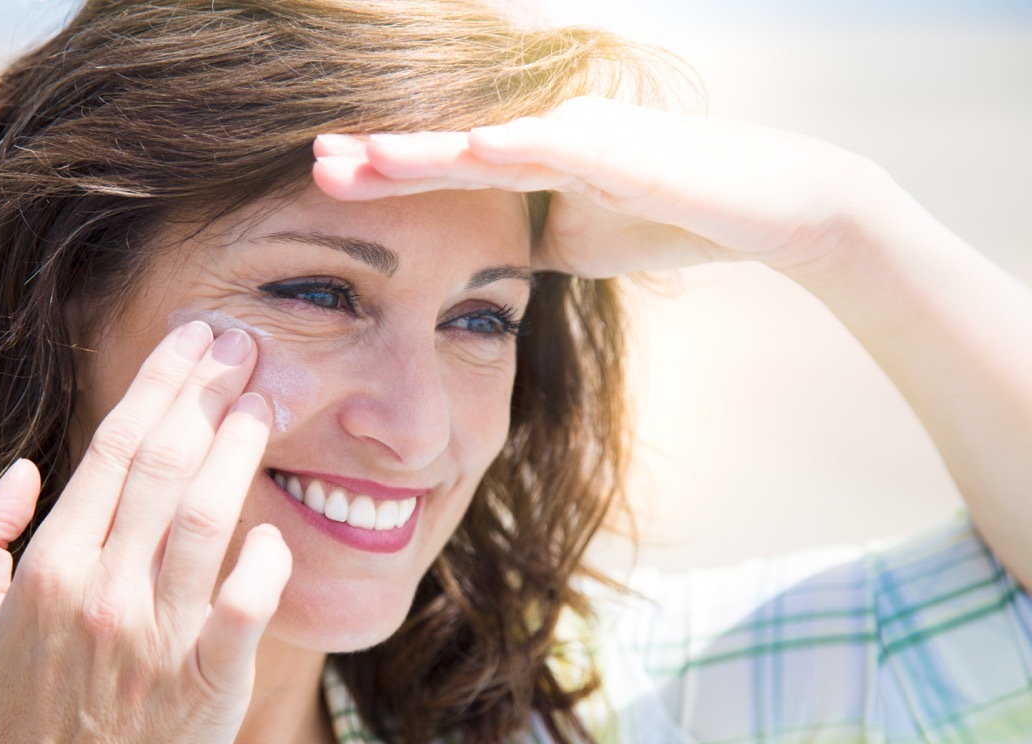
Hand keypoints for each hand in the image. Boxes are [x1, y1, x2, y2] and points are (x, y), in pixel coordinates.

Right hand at [0, 322, 290, 743]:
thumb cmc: (23, 719)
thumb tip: (23, 469)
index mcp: (50, 569)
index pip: (112, 451)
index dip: (159, 386)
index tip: (195, 340)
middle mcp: (104, 592)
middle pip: (166, 466)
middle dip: (209, 394)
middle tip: (246, 345)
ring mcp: (159, 638)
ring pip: (208, 518)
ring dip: (241, 451)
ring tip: (267, 401)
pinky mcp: (209, 682)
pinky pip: (248, 604)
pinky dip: (265, 559)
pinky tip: (274, 527)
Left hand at [312, 96, 892, 276]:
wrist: (774, 209)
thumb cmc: (676, 218)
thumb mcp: (583, 239)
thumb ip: (533, 239)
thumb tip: (491, 268)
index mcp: (536, 153)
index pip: (446, 164)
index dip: (386, 173)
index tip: (323, 181)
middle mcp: (548, 133)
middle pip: (448, 145)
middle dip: (379, 156)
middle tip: (310, 160)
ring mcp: (583, 135)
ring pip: (485, 140)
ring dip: (420, 149)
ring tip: (356, 158)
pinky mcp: (622, 148)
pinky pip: (554, 148)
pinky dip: (507, 152)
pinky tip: (463, 154)